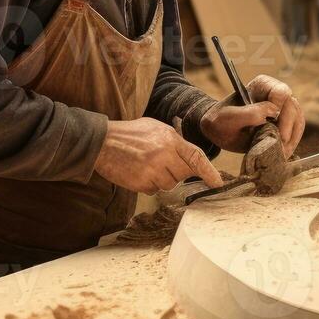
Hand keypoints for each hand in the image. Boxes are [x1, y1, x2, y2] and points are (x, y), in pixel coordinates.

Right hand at [94, 118, 222, 193]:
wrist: (101, 142)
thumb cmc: (130, 133)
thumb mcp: (156, 128)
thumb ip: (175, 140)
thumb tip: (192, 156)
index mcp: (170, 139)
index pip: (196, 157)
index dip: (209, 172)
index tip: (217, 183)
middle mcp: (164, 155)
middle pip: (184, 174)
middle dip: (177, 172)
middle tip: (162, 162)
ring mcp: (152, 170)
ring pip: (169, 184)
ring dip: (162, 179)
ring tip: (146, 165)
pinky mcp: (141, 183)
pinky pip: (154, 190)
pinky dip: (149, 184)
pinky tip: (139, 171)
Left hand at [200, 74, 305, 156]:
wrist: (220, 132)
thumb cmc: (220, 121)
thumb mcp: (228, 117)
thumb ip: (248, 113)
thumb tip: (272, 111)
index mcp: (262, 86)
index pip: (280, 92)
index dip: (279, 108)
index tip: (271, 122)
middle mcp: (275, 95)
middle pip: (293, 107)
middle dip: (288, 126)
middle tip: (280, 142)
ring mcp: (282, 110)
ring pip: (298, 120)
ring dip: (292, 137)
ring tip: (282, 152)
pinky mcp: (284, 125)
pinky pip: (296, 132)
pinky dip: (292, 144)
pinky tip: (283, 153)